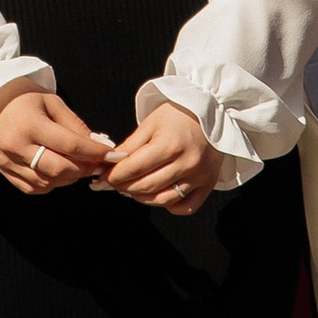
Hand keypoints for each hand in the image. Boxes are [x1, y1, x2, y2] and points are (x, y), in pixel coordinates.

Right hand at [0, 82, 109, 193]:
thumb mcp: (51, 101)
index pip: (71, 146)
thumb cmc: (22, 97)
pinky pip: (33, 188)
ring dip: (68, 178)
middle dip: (84, 169)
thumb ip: (75, 125)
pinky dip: (50, 184)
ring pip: (47, 182)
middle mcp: (16, 145)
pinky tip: (56, 171)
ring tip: (76, 164)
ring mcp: (7, 161)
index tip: (113, 155)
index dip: (95, 153)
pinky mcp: (3, 170)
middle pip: (59, 170)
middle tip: (96, 163)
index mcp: (30, 124)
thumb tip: (99, 145)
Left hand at [97, 99, 223, 213]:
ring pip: (164, 200)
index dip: (115, 175)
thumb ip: (130, 146)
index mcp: (169, 144)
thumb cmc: (179, 114)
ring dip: (143, 198)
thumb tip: (110, 165)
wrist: (212, 110)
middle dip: (125, 187)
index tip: (105, 177)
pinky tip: (159, 195)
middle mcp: (186, 163)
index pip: (134, 168)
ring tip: (133, 189)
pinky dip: (170, 206)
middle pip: (147, 186)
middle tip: (116, 183)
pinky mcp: (209, 184)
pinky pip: (186, 207)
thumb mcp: (151, 123)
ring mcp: (199, 176)